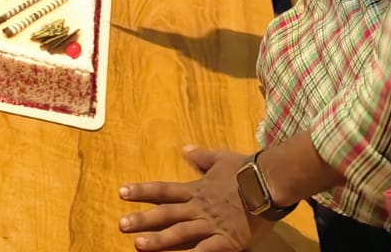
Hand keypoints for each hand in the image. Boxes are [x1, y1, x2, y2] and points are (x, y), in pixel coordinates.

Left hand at [119, 147, 271, 251]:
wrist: (269, 181)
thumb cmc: (246, 169)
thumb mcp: (219, 158)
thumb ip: (200, 156)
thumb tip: (185, 149)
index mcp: (196, 189)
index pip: (163, 190)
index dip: (142, 191)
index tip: (122, 193)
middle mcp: (198, 207)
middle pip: (166, 213)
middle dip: (143, 220)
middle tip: (121, 225)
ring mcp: (211, 224)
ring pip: (179, 233)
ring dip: (159, 240)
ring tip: (139, 246)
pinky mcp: (226, 240)